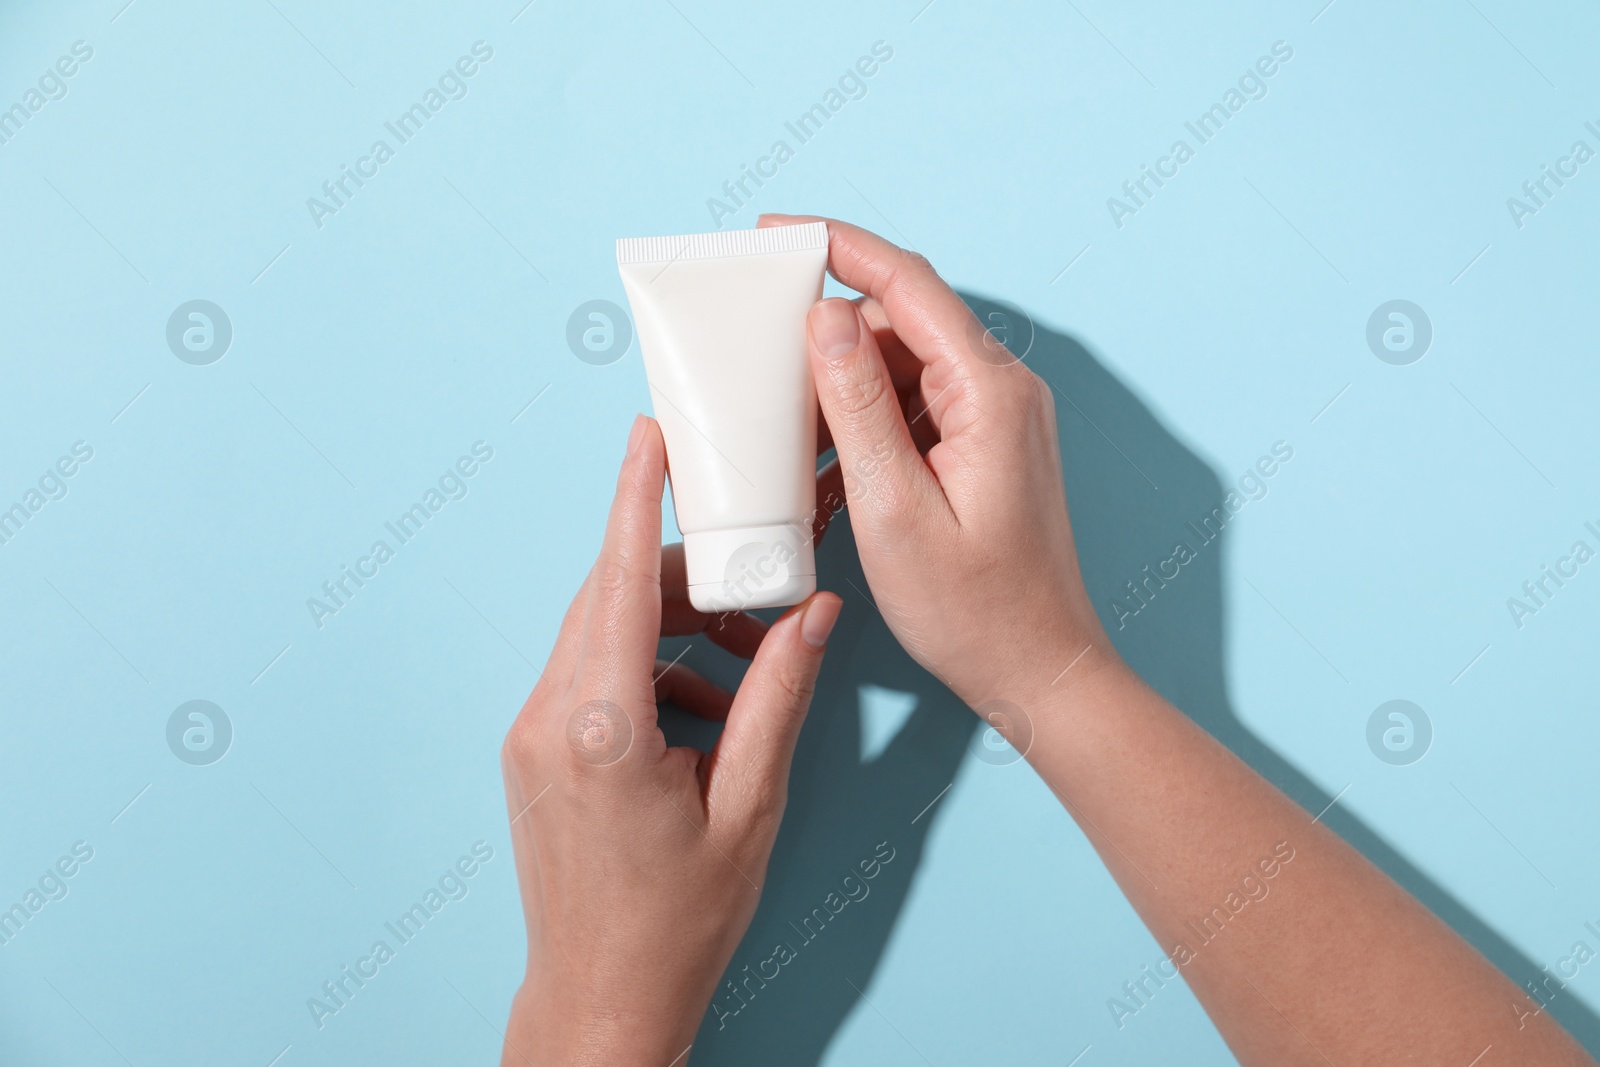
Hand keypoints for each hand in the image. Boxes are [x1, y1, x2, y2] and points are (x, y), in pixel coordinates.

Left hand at [500, 415, 841, 1064]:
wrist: (599, 998)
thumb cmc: (678, 921)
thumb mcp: (751, 806)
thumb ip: (779, 697)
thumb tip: (813, 611)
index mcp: (604, 732)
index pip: (616, 586)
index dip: (632, 500)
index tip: (646, 436)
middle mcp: (550, 720)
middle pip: (610, 599)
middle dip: (680, 576)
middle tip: (750, 585)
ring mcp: (531, 734)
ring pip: (599, 634)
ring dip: (670, 630)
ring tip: (744, 671)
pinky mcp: (533, 751)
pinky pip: (589, 675)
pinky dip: (649, 673)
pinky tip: (705, 716)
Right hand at [761, 214, 1115, 711]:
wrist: (1040, 672)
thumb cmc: (974, 611)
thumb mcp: (894, 509)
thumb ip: (859, 407)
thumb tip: (827, 316)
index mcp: (989, 393)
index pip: (907, 283)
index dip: (838, 246)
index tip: (774, 233)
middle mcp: (1003, 389)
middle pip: (901, 320)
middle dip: (827, 332)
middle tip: (757, 355)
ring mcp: (998, 417)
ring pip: (902, 365)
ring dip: (842, 389)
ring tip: (789, 434)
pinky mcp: (987, 446)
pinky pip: (915, 408)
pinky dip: (866, 425)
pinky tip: (828, 468)